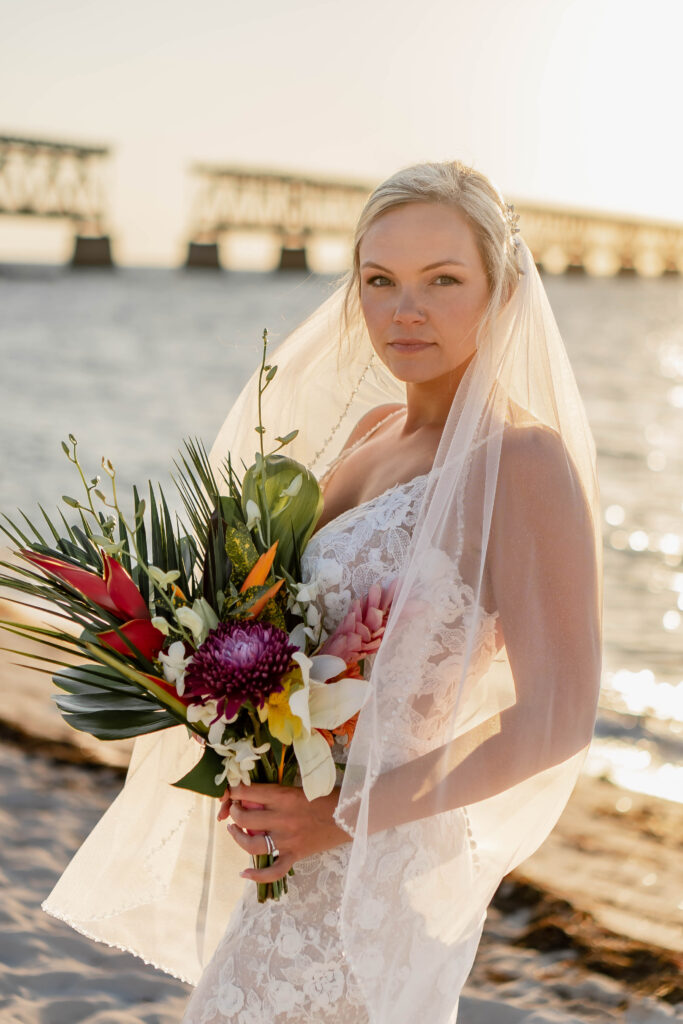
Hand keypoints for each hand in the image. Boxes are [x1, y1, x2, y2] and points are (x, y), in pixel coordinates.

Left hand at [218, 782, 350, 881]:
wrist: (349, 815)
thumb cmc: (325, 797)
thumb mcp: (299, 788)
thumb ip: (276, 793)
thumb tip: (250, 796)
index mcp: (284, 796)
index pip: (249, 793)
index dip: (234, 791)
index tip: (231, 791)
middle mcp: (283, 818)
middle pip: (245, 818)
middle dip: (234, 813)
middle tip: (234, 810)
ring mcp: (288, 840)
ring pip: (252, 844)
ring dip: (237, 837)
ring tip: (233, 829)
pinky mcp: (295, 855)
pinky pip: (273, 871)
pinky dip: (257, 876)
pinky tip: (243, 873)